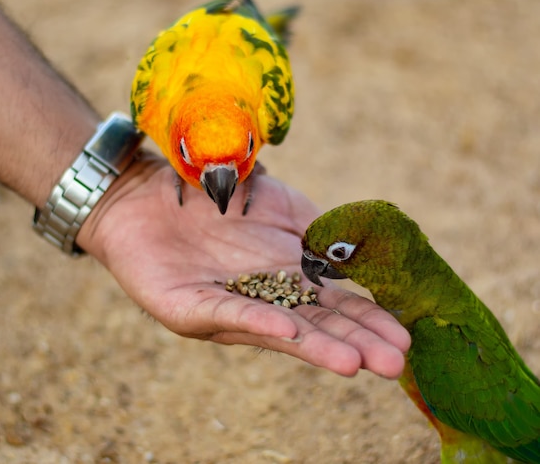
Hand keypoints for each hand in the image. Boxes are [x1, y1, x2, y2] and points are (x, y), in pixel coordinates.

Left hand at [77, 152, 409, 377]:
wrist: (150, 191)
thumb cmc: (217, 198)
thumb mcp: (279, 207)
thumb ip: (316, 231)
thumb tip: (357, 252)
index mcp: (285, 278)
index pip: (333, 304)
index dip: (367, 320)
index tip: (404, 337)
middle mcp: (260, 299)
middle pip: (312, 324)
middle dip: (354, 343)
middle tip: (394, 365)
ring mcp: (224, 305)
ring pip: (275, 328)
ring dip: (313, 346)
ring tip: (353, 364)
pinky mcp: (184, 305)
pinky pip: (223, 311)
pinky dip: (256, 321)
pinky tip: (287, 332)